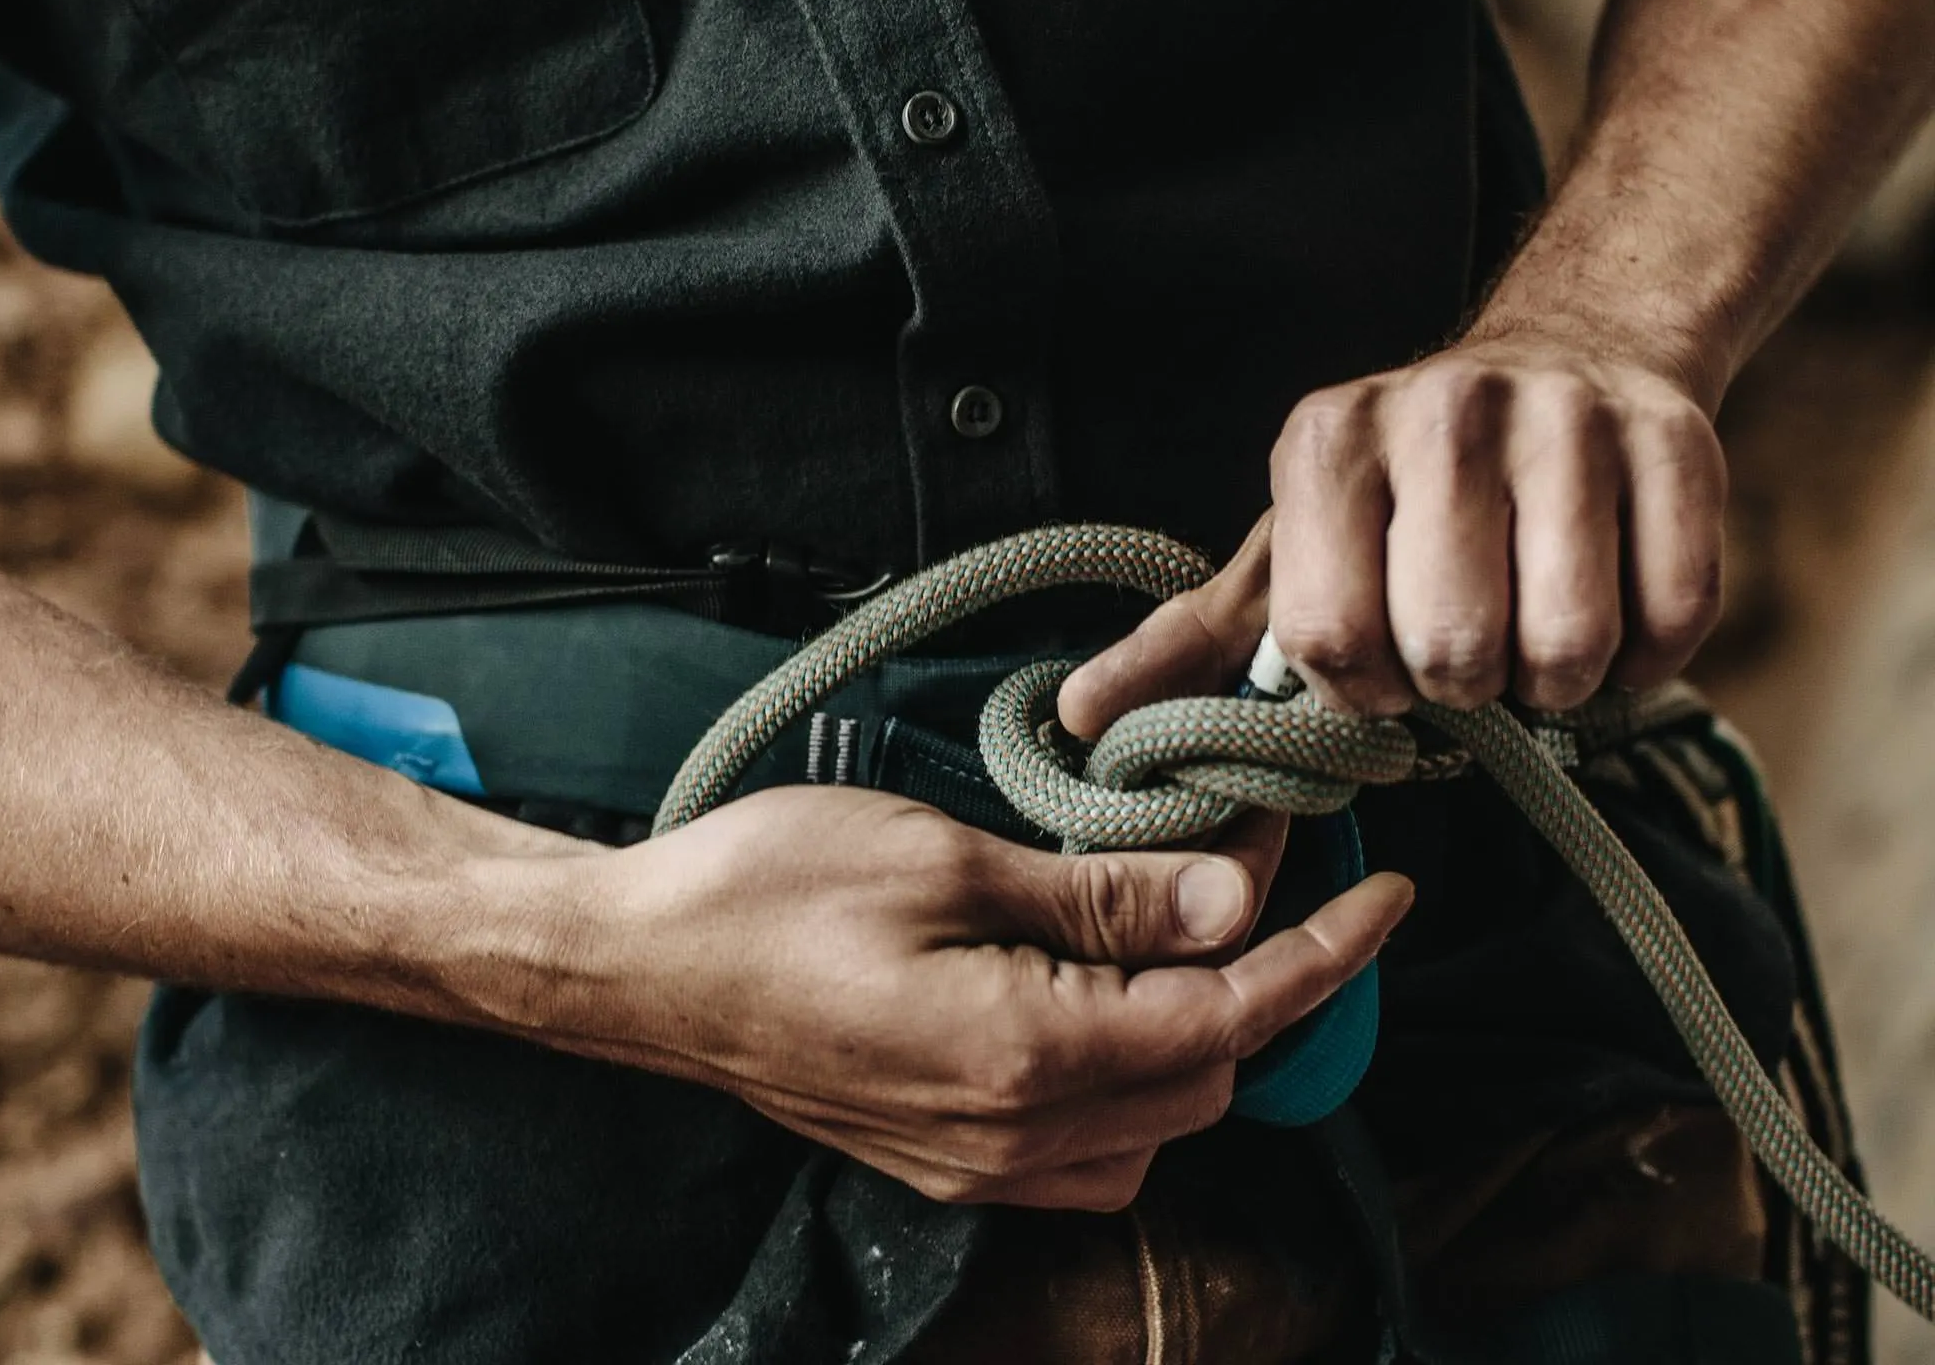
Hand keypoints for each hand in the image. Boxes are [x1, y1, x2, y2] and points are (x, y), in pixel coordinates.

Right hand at [546, 786, 1408, 1209]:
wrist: (639, 965)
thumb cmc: (771, 888)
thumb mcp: (944, 861)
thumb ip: (1100, 899)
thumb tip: (1234, 902)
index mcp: (1024, 1057)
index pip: (1226, 1016)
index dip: (1323, 956)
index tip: (1391, 896)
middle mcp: (1013, 1143)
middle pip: (1205, 1077)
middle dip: (1261, 976)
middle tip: (1263, 865)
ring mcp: (975, 1169)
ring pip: (1156, 1123)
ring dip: (1200, 1029)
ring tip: (1191, 920)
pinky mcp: (943, 1164)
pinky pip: (1090, 1151)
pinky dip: (1135, 1076)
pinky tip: (1110, 995)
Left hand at [1060, 329, 1724, 737]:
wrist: (1567, 362)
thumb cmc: (1406, 492)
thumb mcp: (1288, 548)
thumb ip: (1190, 644)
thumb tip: (1077, 720)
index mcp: (1326, 439)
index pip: (1332, 639)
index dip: (1365, 690)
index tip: (1382, 666)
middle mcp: (1440, 410)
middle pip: (1453, 651)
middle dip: (1463, 689)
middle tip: (1465, 649)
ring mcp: (1566, 418)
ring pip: (1568, 647)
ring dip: (1557, 683)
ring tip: (1533, 634)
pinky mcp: (1678, 441)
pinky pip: (1672, 620)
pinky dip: (1643, 658)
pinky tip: (1610, 611)